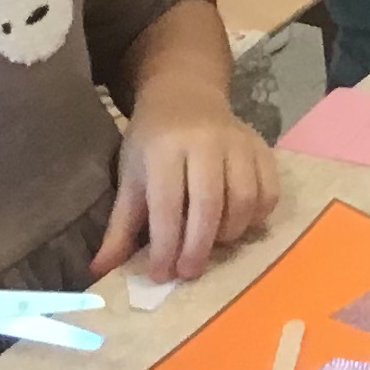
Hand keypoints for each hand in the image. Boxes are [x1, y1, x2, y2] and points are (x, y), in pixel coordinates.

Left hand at [96, 85, 278, 281]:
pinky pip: (269, 192)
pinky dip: (256, 217)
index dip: (165, 245)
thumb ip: (120, 226)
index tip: (161, 274)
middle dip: (198, 247)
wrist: (185, 95)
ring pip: (243, 200)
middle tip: (189, 273)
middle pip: (208, 204)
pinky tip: (238, 225)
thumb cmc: (152, 142)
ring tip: (213, 245)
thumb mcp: (131, 177)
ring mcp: (238, 144)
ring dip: (229, 234)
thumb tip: (100, 269)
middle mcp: (204, 142)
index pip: (166, 204)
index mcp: (164, 148)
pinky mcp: (262, 148)